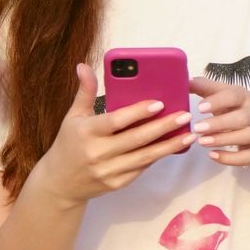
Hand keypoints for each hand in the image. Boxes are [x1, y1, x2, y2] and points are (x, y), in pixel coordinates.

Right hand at [38, 64, 194, 206]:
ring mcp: (108, 171)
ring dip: (169, 146)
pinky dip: (158, 157)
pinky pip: (141, 168)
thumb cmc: (68, 144)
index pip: (116, 121)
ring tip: (189, 134)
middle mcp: (98, 153)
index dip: (138, 112)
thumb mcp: (72, 116)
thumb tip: (83, 65)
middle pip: (136, 139)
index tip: (159, 103)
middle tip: (185, 115)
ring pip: (144, 157)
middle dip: (163, 127)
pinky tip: (173, 146)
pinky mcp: (117, 184)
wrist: (59, 184)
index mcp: (87, 132)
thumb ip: (84, 92)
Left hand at [188, 77, 249, 166]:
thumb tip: (183, 80)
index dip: (218, 101)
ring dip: (223, 139)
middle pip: (240, 118)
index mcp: (245, 97)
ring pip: (245, 137)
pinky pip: (247, 157)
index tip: (200, 107)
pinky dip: (230, 158)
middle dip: (219, 123)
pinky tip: (213, 156)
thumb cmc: (240, 109)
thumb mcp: (227, 95)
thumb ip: (206, 88)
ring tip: (202, 141)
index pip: (234, 96)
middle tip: (197, 127)